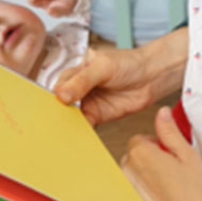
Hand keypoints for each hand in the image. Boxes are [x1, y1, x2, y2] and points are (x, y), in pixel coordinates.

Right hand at [53, 28, 188, 125]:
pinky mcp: (98, 115)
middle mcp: (78, 87)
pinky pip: (85, 125)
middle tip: (52, 125)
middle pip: (61, 104)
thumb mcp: (103, 67)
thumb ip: (83, 80)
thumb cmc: (128, 63)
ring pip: (72, 116)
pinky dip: (81, 132)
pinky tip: (78, 137)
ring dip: (68, 125)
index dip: (53, 98)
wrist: (151, 75)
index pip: (58, 86)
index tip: (50, 109)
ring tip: (62, 134)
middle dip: (57, 114)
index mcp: (75, 71)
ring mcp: (88, 102)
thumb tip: (62, 95)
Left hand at [122, 107, 201, 200]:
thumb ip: (170, 131)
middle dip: (152, 155)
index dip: (158, 142)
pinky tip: (168, 194)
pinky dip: (150, 187)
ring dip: (150, 171)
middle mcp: (129, 170)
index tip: (172, 152)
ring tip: (173, 181)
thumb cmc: (193, 193)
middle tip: (175, 166)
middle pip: (135, 153)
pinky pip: (138, 187)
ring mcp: (129, 188)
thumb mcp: (187, 153)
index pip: (140, 137)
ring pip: (136, 170)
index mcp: (140, 153)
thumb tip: (162, 113)